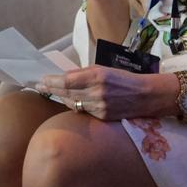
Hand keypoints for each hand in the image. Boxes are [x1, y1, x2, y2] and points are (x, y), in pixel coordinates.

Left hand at [37, 66, 174, 120]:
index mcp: (98, 77)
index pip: (67, 80)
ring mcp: (98, 107)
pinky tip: (72, 100)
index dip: (52, 81)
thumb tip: (65, 75)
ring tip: (53, 92)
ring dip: (62, 97)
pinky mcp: (101, 116)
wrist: (146, 96)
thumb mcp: (106, 70)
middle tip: (40, 85)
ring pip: (72, 102)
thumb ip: (85, 73)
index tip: (42, 79)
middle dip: (51, 89)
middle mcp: (97, 92)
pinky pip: (82, 110)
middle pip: (66, 92)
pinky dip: (76, 104)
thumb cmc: (125, 79)